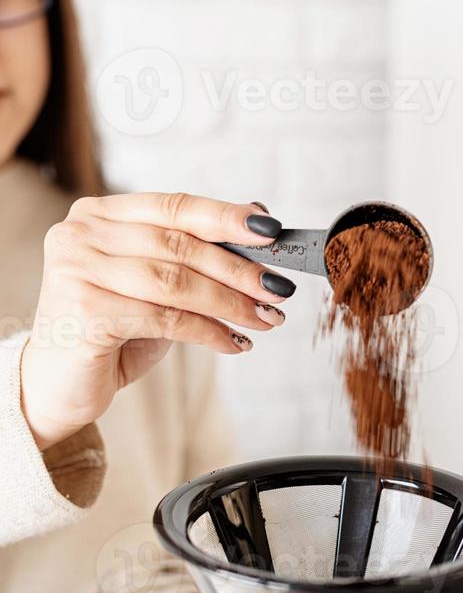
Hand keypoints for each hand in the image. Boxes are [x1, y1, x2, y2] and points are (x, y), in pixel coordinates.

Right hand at [21, 193, 293, 450]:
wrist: (55, 386)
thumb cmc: (106, 333)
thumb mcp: (152, 287)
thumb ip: (190, 257)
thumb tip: (255, 227)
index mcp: (97, 215)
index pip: (173, 206)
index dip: (225, 216)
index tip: (270, 229)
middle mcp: (81, 235)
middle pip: (179, 244)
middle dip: (239, 268)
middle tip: (278, 287)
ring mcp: (78, 271)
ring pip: (177, 282)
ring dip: (231, 303)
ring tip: (265, 317)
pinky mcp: (86, 312)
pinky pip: (166, 319)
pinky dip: (209, 331)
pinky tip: (234, 341)